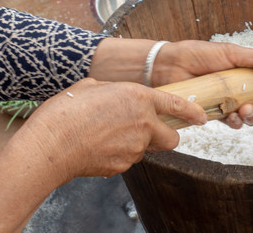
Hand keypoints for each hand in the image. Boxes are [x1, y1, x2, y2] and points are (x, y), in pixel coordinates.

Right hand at [25, 78, 206, 178]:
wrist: (50, 144)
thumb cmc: (66, 112)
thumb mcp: (92, 86)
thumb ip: (113, 90)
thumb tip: (114, 95)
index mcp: (139, 98)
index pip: (177, 105)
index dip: (193, 112)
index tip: (202, 117)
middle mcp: (144, 123)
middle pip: (172, 138)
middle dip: (167, 136)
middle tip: (152, 132)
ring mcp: (135, 147)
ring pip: (149, 149)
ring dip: (140, 144)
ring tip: (112, 136)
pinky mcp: (123, 165)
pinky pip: (130, 159)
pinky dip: (121, 154)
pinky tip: (101, 147)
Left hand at [152, 40, 252, 127]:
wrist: (169, 65)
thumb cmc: (198, 54)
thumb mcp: (230, 52)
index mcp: (246, 74)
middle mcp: (240, 89)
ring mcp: (228, 102)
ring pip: (250, 117)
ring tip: (247, 110)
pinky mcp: (214, 114)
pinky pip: (231, 123)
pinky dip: (237, 123)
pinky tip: (234, 117)